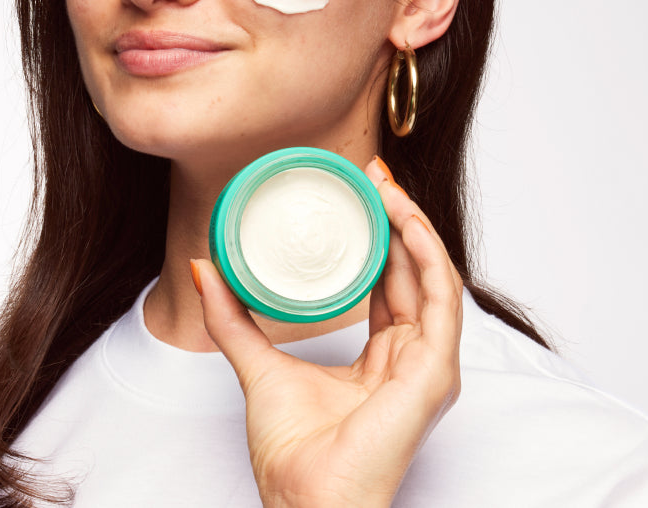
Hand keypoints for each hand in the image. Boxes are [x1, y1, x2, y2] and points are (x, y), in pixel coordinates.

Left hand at [192, 157, 462, 507]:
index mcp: (384, 359)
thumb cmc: (293, 456)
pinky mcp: (434, 374)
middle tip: (372, 173)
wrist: (303, 503)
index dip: (380, 233)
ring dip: (413, 225)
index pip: (391, 282)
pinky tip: (406, 222)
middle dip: (397, 216)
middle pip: (414, 271)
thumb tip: (206, 268)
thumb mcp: (258, 365)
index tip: (361, 189)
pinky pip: (441, 300)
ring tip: (385, 187)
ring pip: (433, 277)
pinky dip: (428, 255)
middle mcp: (413, 359)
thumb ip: (234, 319)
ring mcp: (429, 367)